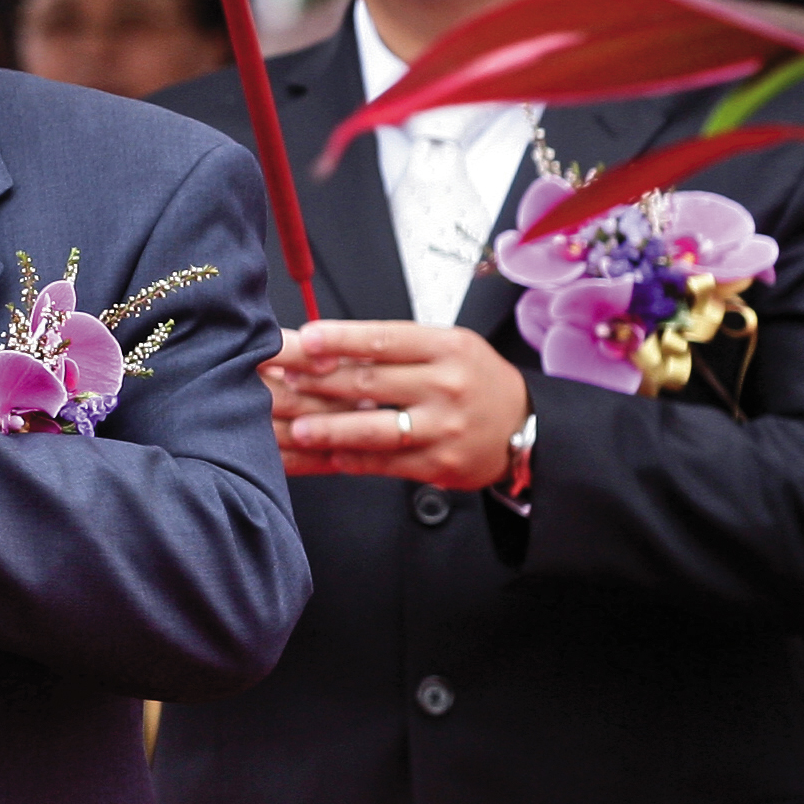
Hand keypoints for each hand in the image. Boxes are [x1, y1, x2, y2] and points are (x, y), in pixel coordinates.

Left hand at [262, 320, 529, 486]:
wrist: (526, 426)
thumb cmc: (474, 379)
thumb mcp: (445, 347)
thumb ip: (392, 347)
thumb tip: (319, 344)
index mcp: (446, 348)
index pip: (386, 340)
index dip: (342, 339)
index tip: (305, 339)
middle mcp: (446, 386)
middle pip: (370, 383)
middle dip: (317, 382)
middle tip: (277, 381)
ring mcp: (443, 428)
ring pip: (376, 429)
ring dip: (330, 430)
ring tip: (296, 428)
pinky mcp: (439, 464)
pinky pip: (385, 463)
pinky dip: (350, 459)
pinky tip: (323, 455)